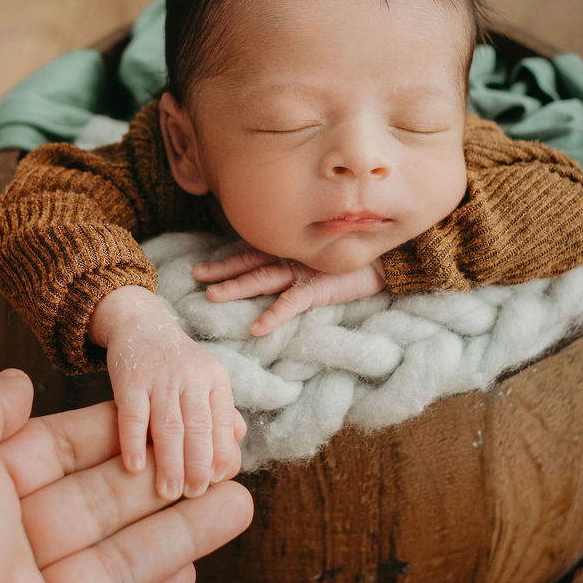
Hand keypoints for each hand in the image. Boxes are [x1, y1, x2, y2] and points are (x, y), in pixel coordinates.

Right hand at [90, 286, 245, 499]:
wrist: (140, 323)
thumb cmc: (177, 362)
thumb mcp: (205, 378)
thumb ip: (221, 408)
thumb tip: (238, 439)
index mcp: (215, 378)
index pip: (223, 422)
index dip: (221, 454)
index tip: (218, 481)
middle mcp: (191, 377)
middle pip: (198, 427)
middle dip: (198, 465)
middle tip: (195, 494)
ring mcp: (160, 378)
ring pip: (168, 426)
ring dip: (169, 462)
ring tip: (169, 492)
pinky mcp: (129, 379)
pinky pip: (132, 415)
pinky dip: (132, 443)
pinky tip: (135, 468)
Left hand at [194, 247, 386, 334]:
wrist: (386, 263)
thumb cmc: (352, 264)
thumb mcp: (318, 263)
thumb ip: (296, 267)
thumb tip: (274, 277)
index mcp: (289, 254)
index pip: (251, 256)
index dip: (226, 262)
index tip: (201, 269)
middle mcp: (291, 259)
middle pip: (249, 264)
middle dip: (221, 271)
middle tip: (196, 276)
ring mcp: (303, 271)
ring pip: (262, 278)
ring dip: (237, 287)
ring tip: (213, 296)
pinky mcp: (318, 287)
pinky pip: (291, 303)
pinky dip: (274, 315)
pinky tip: (257, 328)